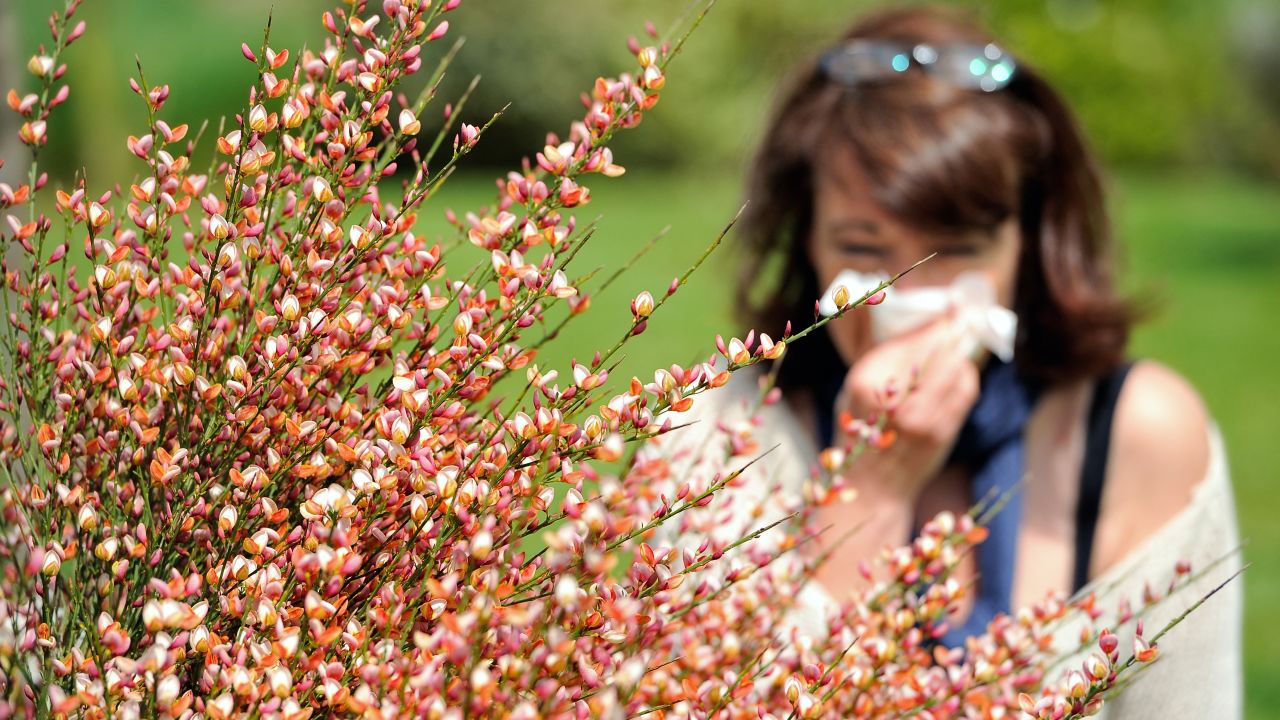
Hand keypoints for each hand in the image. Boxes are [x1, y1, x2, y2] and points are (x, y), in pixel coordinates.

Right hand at [835, 313, 980, 503]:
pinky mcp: (942, 432)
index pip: (913, 340)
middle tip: (961, 320)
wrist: (871, 486)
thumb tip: (927, 324)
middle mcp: (894, 398)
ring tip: (955, 353)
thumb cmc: (860, 432)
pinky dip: (966, 377)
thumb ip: (885, 359)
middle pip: (940, 349)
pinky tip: (958, 376)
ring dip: (959, 356)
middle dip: (952, 333)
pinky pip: (966, 390)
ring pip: (958, 366)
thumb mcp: (855, 389)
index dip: (936, 324)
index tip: (950, 312)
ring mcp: (922, 418)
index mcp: (865, 382)